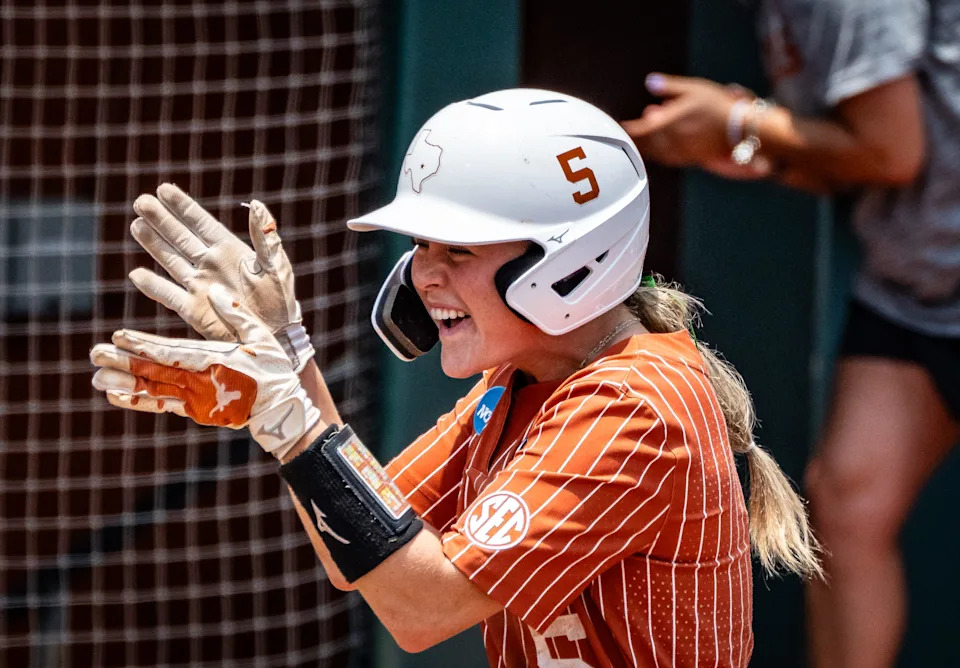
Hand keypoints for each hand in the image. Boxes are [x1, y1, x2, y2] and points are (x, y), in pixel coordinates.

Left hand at [90, 284, 320, 458]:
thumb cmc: (273, 369)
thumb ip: (237, 314)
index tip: (118, 337)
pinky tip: (116, 396)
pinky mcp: (196, 413)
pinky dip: (138, 402)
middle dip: (123, 363)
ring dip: (123, 384)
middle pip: (155, 371)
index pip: (172, 352)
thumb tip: (216, 290)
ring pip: (153, 391)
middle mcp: (200, 381)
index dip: (143, 345)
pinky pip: (162, 407)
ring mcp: (196, 400)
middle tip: (94, 355)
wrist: (281, 411)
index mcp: (215, 360)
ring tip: (96, 378)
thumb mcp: (261, 336)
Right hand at [128, 183, 314, 372]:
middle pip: (180, 237)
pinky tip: (137, 274)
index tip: (163, 189)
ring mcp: (199, 286)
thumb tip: (256, 204)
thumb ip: (263, 236)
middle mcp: (210, 264)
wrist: (276, 335)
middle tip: (141, 201)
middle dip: (160, 219)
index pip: (200, 223)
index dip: (182, 207)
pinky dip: (152, 286)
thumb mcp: (276, 265)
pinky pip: (168, 295)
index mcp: (230, 250)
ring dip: (153, 244)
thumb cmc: (280, 300)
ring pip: (170, 260)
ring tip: (136, 224)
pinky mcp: (193, 310)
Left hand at [622, 73, 771, 178]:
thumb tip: (649, 82)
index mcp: (671, 123)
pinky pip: (668, 159)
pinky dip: (659, 154)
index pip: (642, 130)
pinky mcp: (691, 159)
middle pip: (646, 144)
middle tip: (627, 133)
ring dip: (646, 147)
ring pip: (656, 153)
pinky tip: (659, 147)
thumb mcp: (694, 89)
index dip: (629, 130)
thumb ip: (670, 88)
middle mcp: (673, 141)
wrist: (742, 128)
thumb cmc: (719, 105)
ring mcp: (681, 152)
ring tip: (641, 139)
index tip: (620, 127)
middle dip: (636, 139)